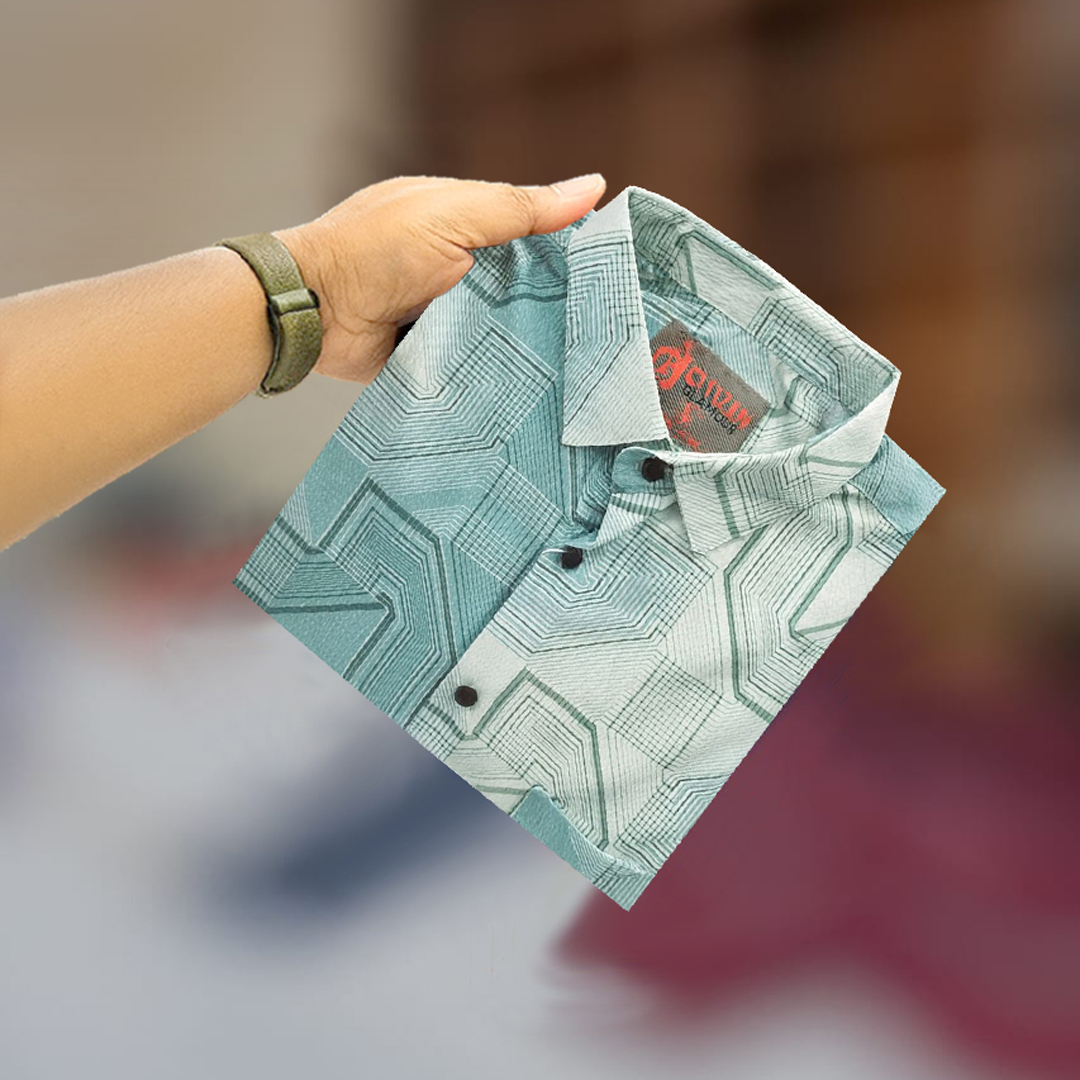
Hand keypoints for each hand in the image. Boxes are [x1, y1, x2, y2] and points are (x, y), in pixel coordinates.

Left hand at [274, 173, 606, 385]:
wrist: (313, 313)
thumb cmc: (376, 249)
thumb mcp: (453, 215)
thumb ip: (520, 208)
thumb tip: (594, 187)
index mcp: (461, 223)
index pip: (530, 233)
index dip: (568, 250)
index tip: (612, 273)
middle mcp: (455, 268)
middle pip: (520, 286)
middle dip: (553, 304)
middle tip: (606, 329)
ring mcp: (443, 314)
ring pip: (502, 328)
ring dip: (528, 341)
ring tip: (581, 363)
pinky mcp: (433, 356)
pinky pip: (475, 362)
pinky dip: (497, 370)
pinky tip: (538, 383)